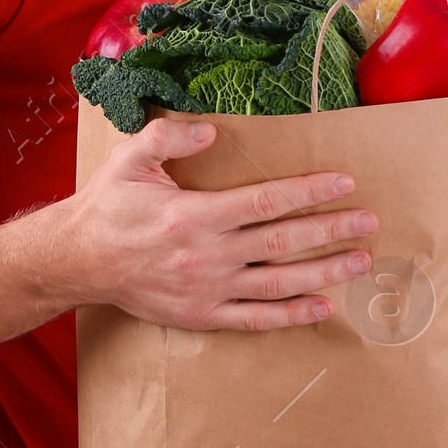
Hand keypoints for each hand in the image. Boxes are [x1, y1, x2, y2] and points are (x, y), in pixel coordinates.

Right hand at [65, 117, 376, 331]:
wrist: (78, 261)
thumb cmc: (108, 206)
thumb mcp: (130, 158)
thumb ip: (170, 137)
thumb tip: (213, 128)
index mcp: (194, 214)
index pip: (266, 201)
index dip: (309, 191)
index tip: (344, 183)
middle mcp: (207, 254)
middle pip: (283, 241)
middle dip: (331, 230)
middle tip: (368, 222)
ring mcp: (208, 289)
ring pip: (278, 282)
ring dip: (323, 272)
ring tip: (359, 261)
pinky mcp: (203, 315)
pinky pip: (256, 319)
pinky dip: (292, 315)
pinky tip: (323, 306)